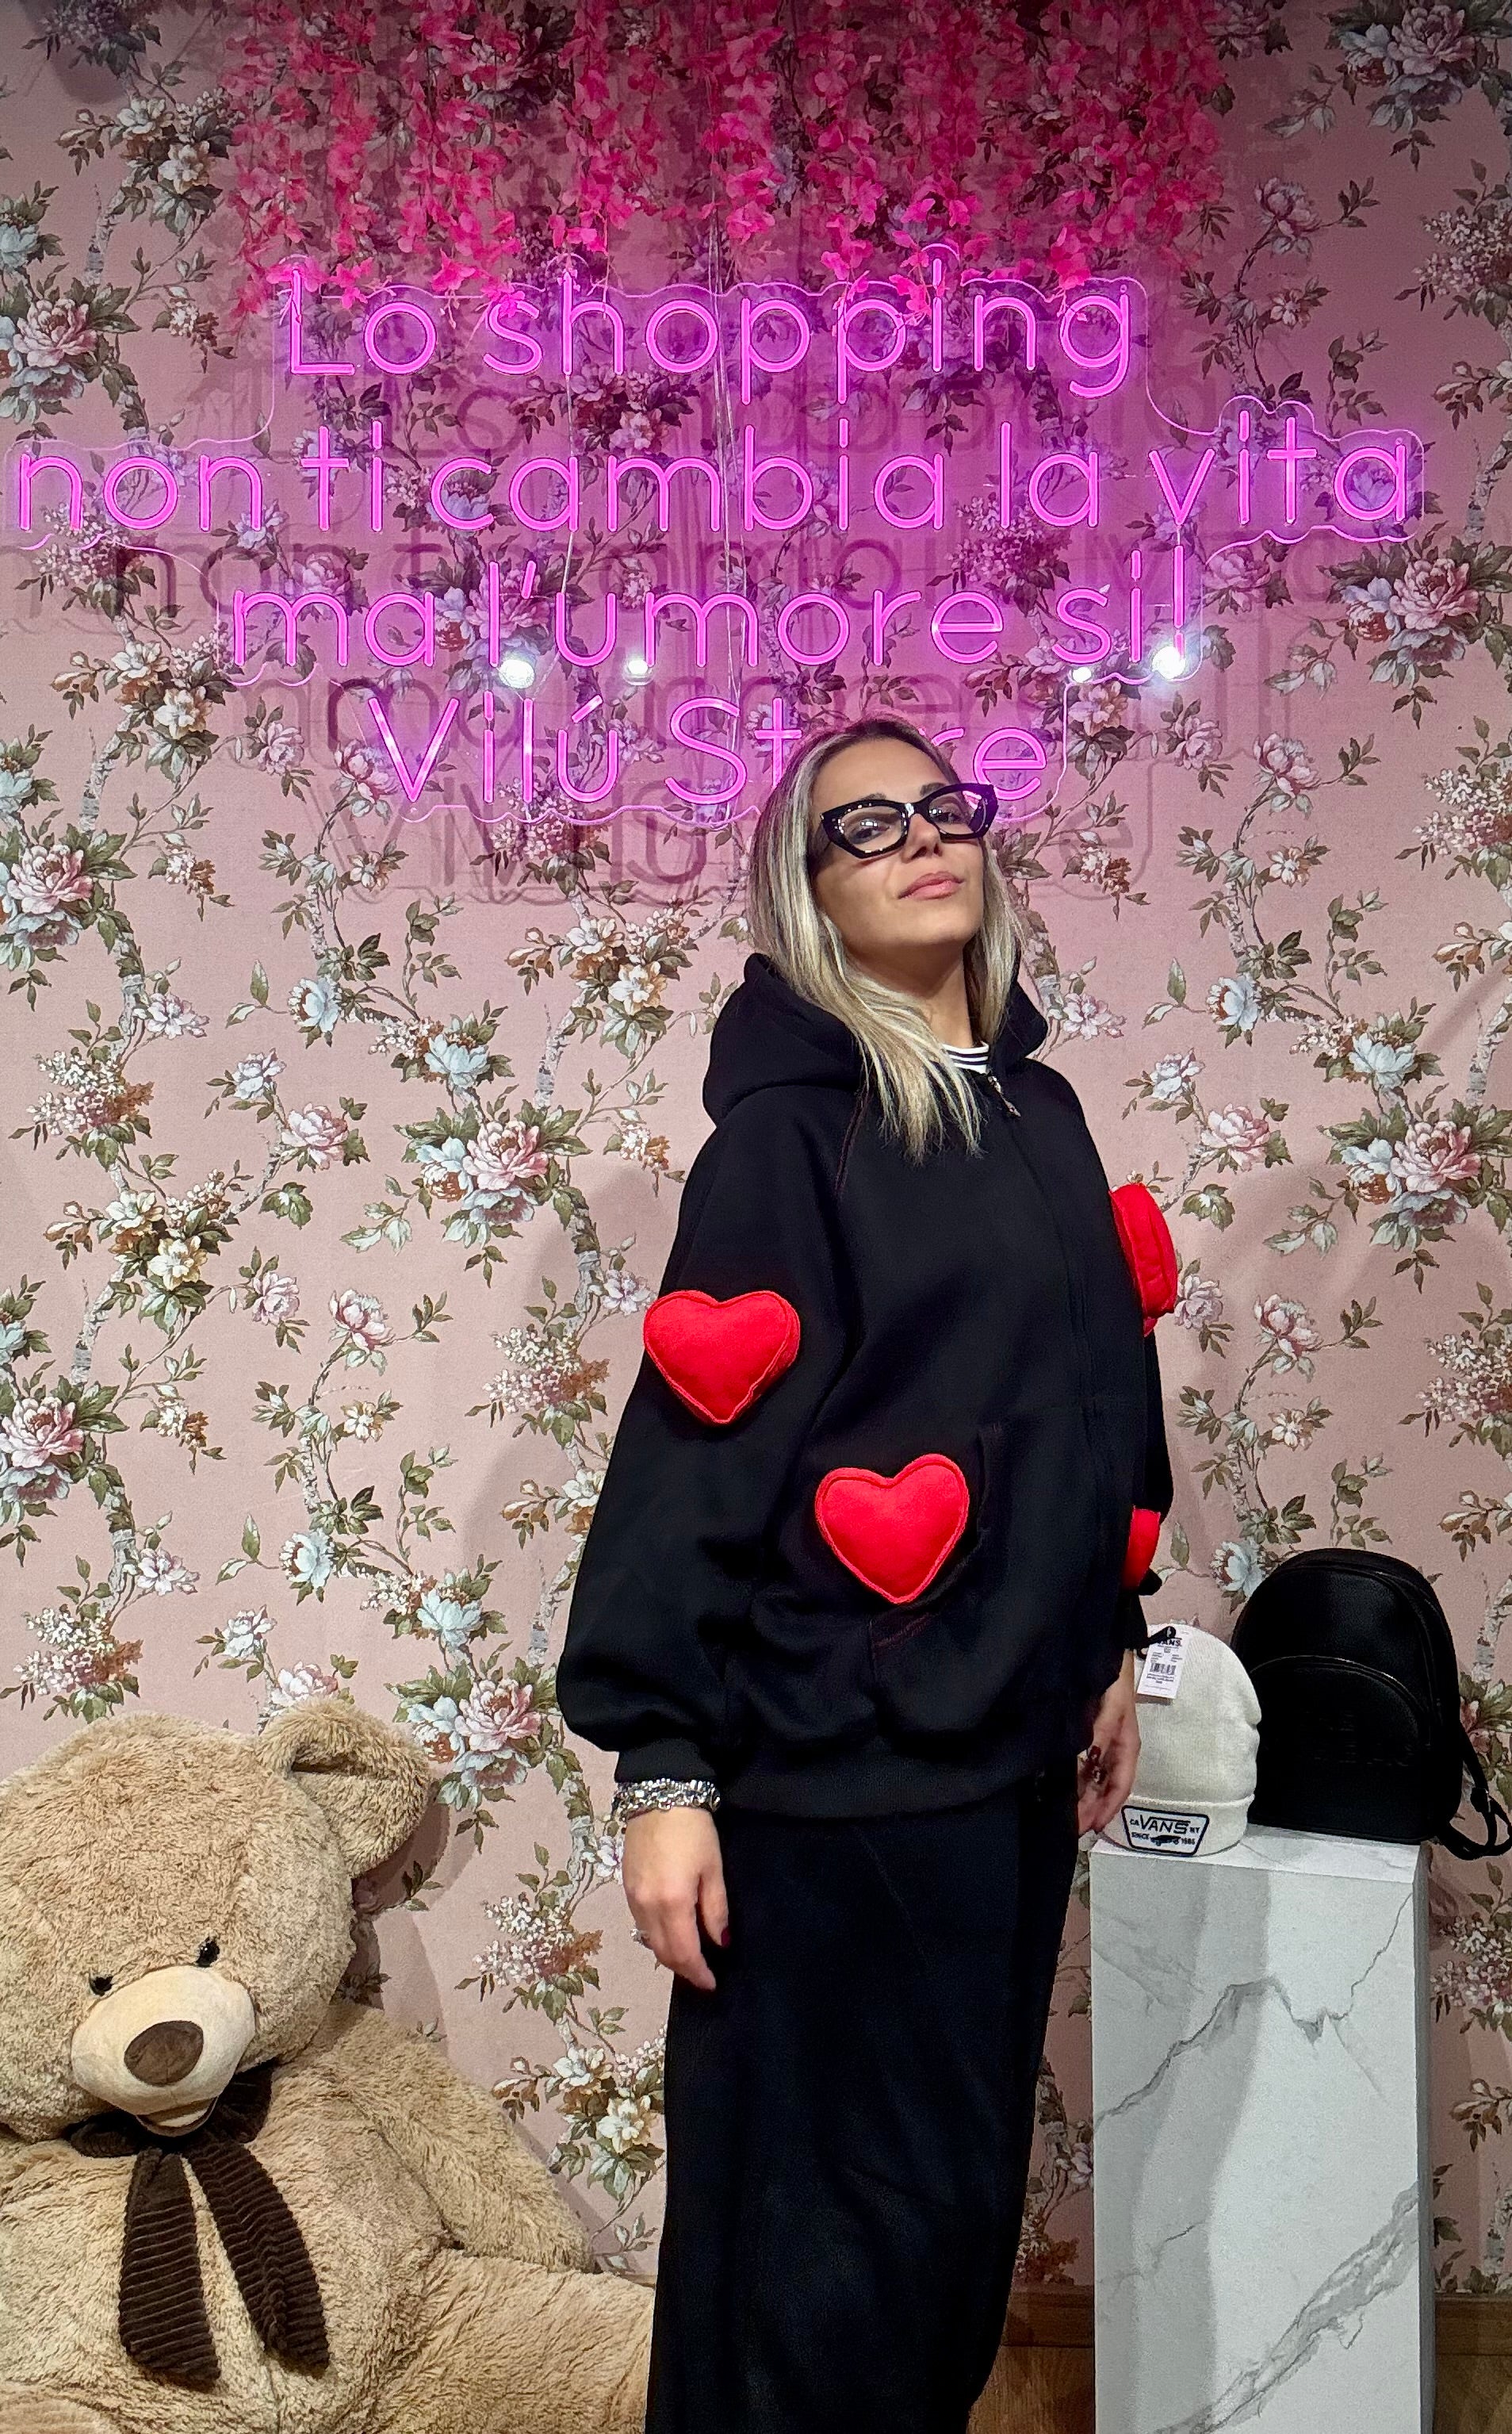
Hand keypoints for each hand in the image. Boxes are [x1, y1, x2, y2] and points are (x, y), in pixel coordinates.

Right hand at [620, 1806, 728, 1990]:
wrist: (659, 1794)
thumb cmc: (693, 1830)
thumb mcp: (713, 1868)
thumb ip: (715, 1909)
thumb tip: (720, 1942)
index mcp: (672, 1903)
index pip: (684, 1953)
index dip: (698, 1973)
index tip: (712, 1984)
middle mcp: (646, 1907)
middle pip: (662, 1953)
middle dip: (683, 1968)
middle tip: (702, 1975)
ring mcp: (632, 1898)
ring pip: (648, 1940)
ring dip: (668, 1954)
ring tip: (689, 1956)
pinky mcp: (626, 1888)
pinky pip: (640, 1925)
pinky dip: (656, 1936)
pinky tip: (670, 1932)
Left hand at [1077, 1649, 1139, 1836]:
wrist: (1107, 1655)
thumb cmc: (1113, 1680)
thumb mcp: (1110, 1707)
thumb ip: (1099, 1734)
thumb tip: (1088, 1762)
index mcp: (1126, 1747)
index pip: (1120, 1787)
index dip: (1107, 1809)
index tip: (1092, 1826)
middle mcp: (1115, 1750)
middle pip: (1106, 1789)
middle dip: (1092, 1810)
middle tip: (1071, 1828)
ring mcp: (1103, 1745)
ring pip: (1095, 1781)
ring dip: (1083, 1799)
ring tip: (1066, 1816)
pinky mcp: (1089, 1737)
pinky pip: (1085, 1767)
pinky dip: (1076, 1781)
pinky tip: (1062, 1789)